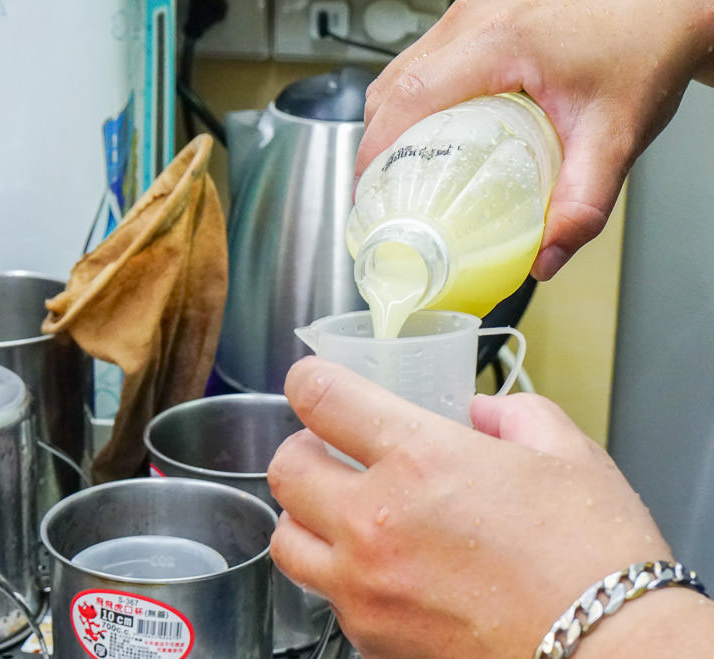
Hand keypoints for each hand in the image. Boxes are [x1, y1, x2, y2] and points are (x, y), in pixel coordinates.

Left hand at [268, 356, 671, 658]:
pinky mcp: (373, 644)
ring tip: (343, 514)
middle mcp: (375, 524)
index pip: (320, 398)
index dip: (309, 379)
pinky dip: (343, 579)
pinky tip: (385, 574)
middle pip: (284, 470)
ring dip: (306, 517)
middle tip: (332, 452)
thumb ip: (512, 416)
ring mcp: (366, 591)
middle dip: (303, 450)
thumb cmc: (595, 562)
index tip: (312, 382)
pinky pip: (329, 599)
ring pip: (286, 541)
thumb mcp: (566, 454)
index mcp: (420, 460)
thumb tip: (478, 415)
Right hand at [356, 0, 713, 279]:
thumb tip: (545, 257)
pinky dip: (414, 97)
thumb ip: (583, 203)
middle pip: (391, 82)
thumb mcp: (616, 135)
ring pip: (402, 67)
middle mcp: (478, 17)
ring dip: (392, 118)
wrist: (669, 4)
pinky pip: (424, 58)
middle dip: (374, 141)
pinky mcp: (478, 12)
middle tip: (380, 192)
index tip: (365, 194)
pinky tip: (432, 129)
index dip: (373, 149)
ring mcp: (473, 9)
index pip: (409, 96)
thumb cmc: (647, 47)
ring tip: (401, 168)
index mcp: (502, 41)